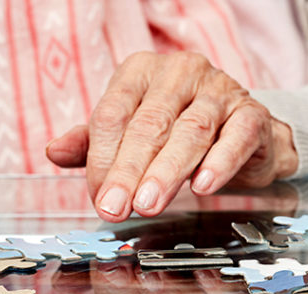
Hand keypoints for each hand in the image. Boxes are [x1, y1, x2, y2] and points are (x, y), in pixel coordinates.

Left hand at [46, 51, 297, 221]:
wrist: (245, 135)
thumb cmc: (178, 130)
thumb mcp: (129, 134)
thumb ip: (92, 143)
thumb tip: (54, 151)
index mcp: (142, 72)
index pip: (114, 113)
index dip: (103, 158)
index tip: (99, 197)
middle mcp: (180, 73)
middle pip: (149, 124)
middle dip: (129, 171)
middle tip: (116, 208)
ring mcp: (219, 90)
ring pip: (190, 131)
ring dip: (167, 172)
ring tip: (149, 203)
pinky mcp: (252, 114)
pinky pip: (236, 137)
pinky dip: (219, 163)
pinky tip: (203, 186)